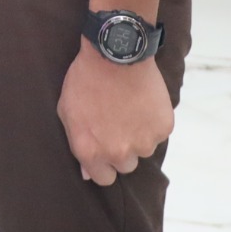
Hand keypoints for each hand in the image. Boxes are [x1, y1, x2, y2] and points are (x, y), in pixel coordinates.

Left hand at [58, 25, 173, 186]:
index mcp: (91, 152)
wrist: (116, 53)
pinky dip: (154, 121)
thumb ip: (77, 143)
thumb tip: (88, 172)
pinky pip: (159, 132)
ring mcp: (144, 142)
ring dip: (139, 135)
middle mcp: (118, 153)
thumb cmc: (86, 78)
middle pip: (126, 165)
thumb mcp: (67, 111)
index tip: (106, 148)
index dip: (104, 163)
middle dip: (122, 149)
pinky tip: (143, 101)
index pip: (104, 178)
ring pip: (144, 149)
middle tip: (119, 124)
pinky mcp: (163, 128)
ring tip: (131, 109)